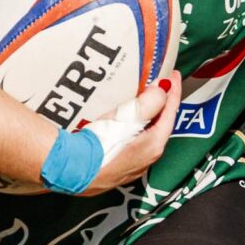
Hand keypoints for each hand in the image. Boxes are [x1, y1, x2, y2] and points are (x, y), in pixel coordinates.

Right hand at [88, 74, 177, 190]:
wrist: (70, 170)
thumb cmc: (99, 144)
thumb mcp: (127, 118)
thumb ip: (149, 102)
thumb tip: (162, 89)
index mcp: (154, 144)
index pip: (170, 112)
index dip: (173, 91)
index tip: (174, 74)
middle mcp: (147, 158)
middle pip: (160, 125)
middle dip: (161, 104)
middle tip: (160, 86)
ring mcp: (132, 166)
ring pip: (146, 135)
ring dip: (147, 116)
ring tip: (143, 100)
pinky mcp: (116, 169)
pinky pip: (132, 143)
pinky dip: (135, 128)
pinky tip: (124, 123)